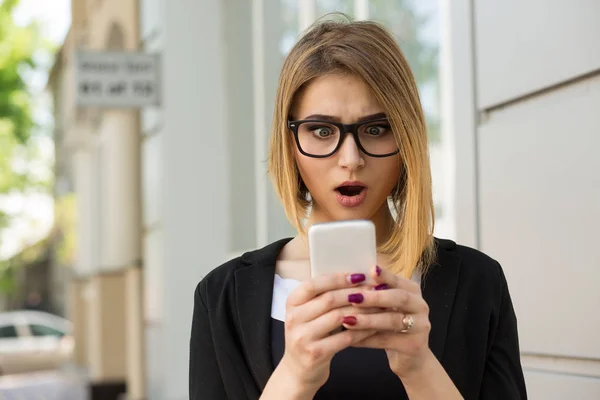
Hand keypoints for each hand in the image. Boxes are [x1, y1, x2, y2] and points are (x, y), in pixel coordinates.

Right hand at [280, 272, 377, 391]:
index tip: (358, 275)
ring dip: (362, 310)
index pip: (313, 284)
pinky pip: (345, 337)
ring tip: (379, 305)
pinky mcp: (315, 354)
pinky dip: (363, 330)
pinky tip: (375, 325)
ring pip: (339, 317)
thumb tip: (355, 277)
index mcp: (291, 303)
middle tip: (375, 289)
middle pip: (329, 299)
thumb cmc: (309, 335)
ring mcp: (303, 337)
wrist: (298, 370)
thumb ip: (323, 297)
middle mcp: (293, 319)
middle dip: (355, 293)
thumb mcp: (307, 314)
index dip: (337, 278)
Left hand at [342, 265, 432, 378]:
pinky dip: (367, 339)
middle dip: (375, 297)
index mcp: (413, 291)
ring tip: (347, 320)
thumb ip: (375, 292)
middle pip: (399, 298)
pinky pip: (387, 341)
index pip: (398, 280)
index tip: (369, 270)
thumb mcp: (386, 306)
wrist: (409, 356)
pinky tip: (350, 339)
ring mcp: (421, 326)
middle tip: (353, 297)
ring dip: (368, 320)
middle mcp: (420, 306)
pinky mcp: (414, 346)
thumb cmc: (391, 324)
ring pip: (392, 320)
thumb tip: (349, 279)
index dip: (385, 276)